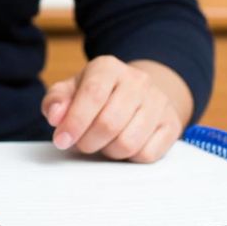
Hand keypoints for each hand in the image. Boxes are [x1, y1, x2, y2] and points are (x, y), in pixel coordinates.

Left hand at [42, 56, 183, 161]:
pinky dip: (129, 158)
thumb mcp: (71, 90)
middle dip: (88, 141)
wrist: (136, 93)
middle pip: (109, 123)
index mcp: (108, 68)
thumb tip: (55, 116)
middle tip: (80, 144)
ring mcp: (159, 103)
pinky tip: (121, 145)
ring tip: (101, 143)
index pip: (92, 94)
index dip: (74, 121)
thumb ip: (56, 101)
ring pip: (129, 143)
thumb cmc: (97, 94)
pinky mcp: (172, 124)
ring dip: (107, 151)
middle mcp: (137, 81)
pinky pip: (148, 154)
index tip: (61, 140)